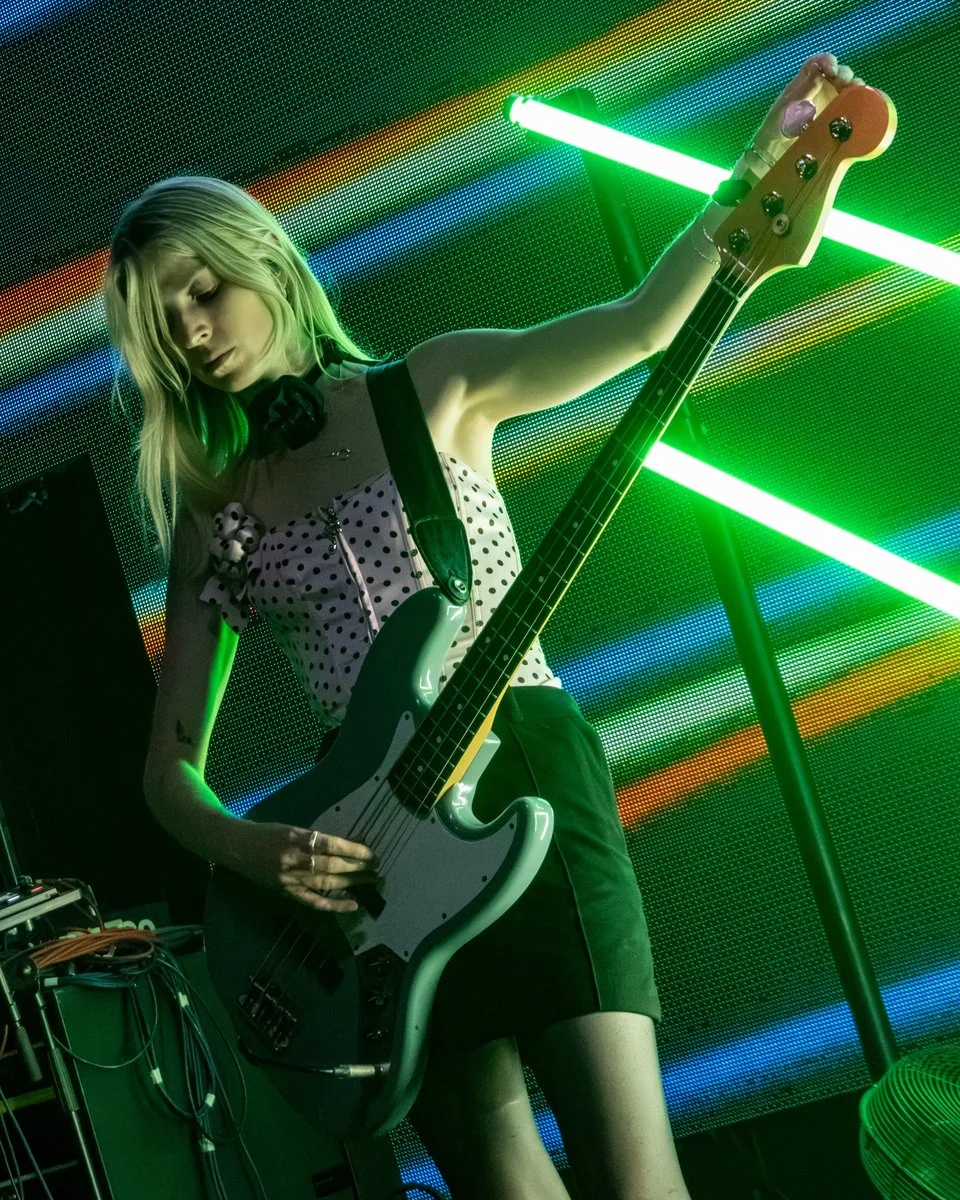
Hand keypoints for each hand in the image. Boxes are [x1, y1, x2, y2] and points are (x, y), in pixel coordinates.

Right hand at [227, 819, 379, 912]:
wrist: (237, 848)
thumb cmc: (267, 834)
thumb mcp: (293, 829)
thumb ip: (320, 837)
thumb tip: (352, 841)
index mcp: (296, 838)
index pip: (331, 845)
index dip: (353, 850)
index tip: (371, 853)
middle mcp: (293, 859)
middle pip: (331, 865)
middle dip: (357, 866)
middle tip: (377, 867)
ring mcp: (289, 879)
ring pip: (326, 882)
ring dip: (351, 883)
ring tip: (371, 881)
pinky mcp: (286, 892)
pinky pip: (313, 901)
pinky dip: (334, 905)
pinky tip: (352, 905)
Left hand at [742, 52, 864, 177]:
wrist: (776, 152)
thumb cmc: (776, 127)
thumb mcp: (785, 107)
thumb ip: (802, 90)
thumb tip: (818, 71)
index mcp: (806, 80)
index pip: (820, 62)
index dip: (828, 61)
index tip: (831, 69)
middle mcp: (821, 88)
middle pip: (839, 73)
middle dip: (844, 74)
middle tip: (844, 82)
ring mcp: (831, 102)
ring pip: (849, 88)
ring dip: (856, 86)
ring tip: (858, 90)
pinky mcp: (838, 117)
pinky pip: (853, 106)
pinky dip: (863, 101)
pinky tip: (869, 102)